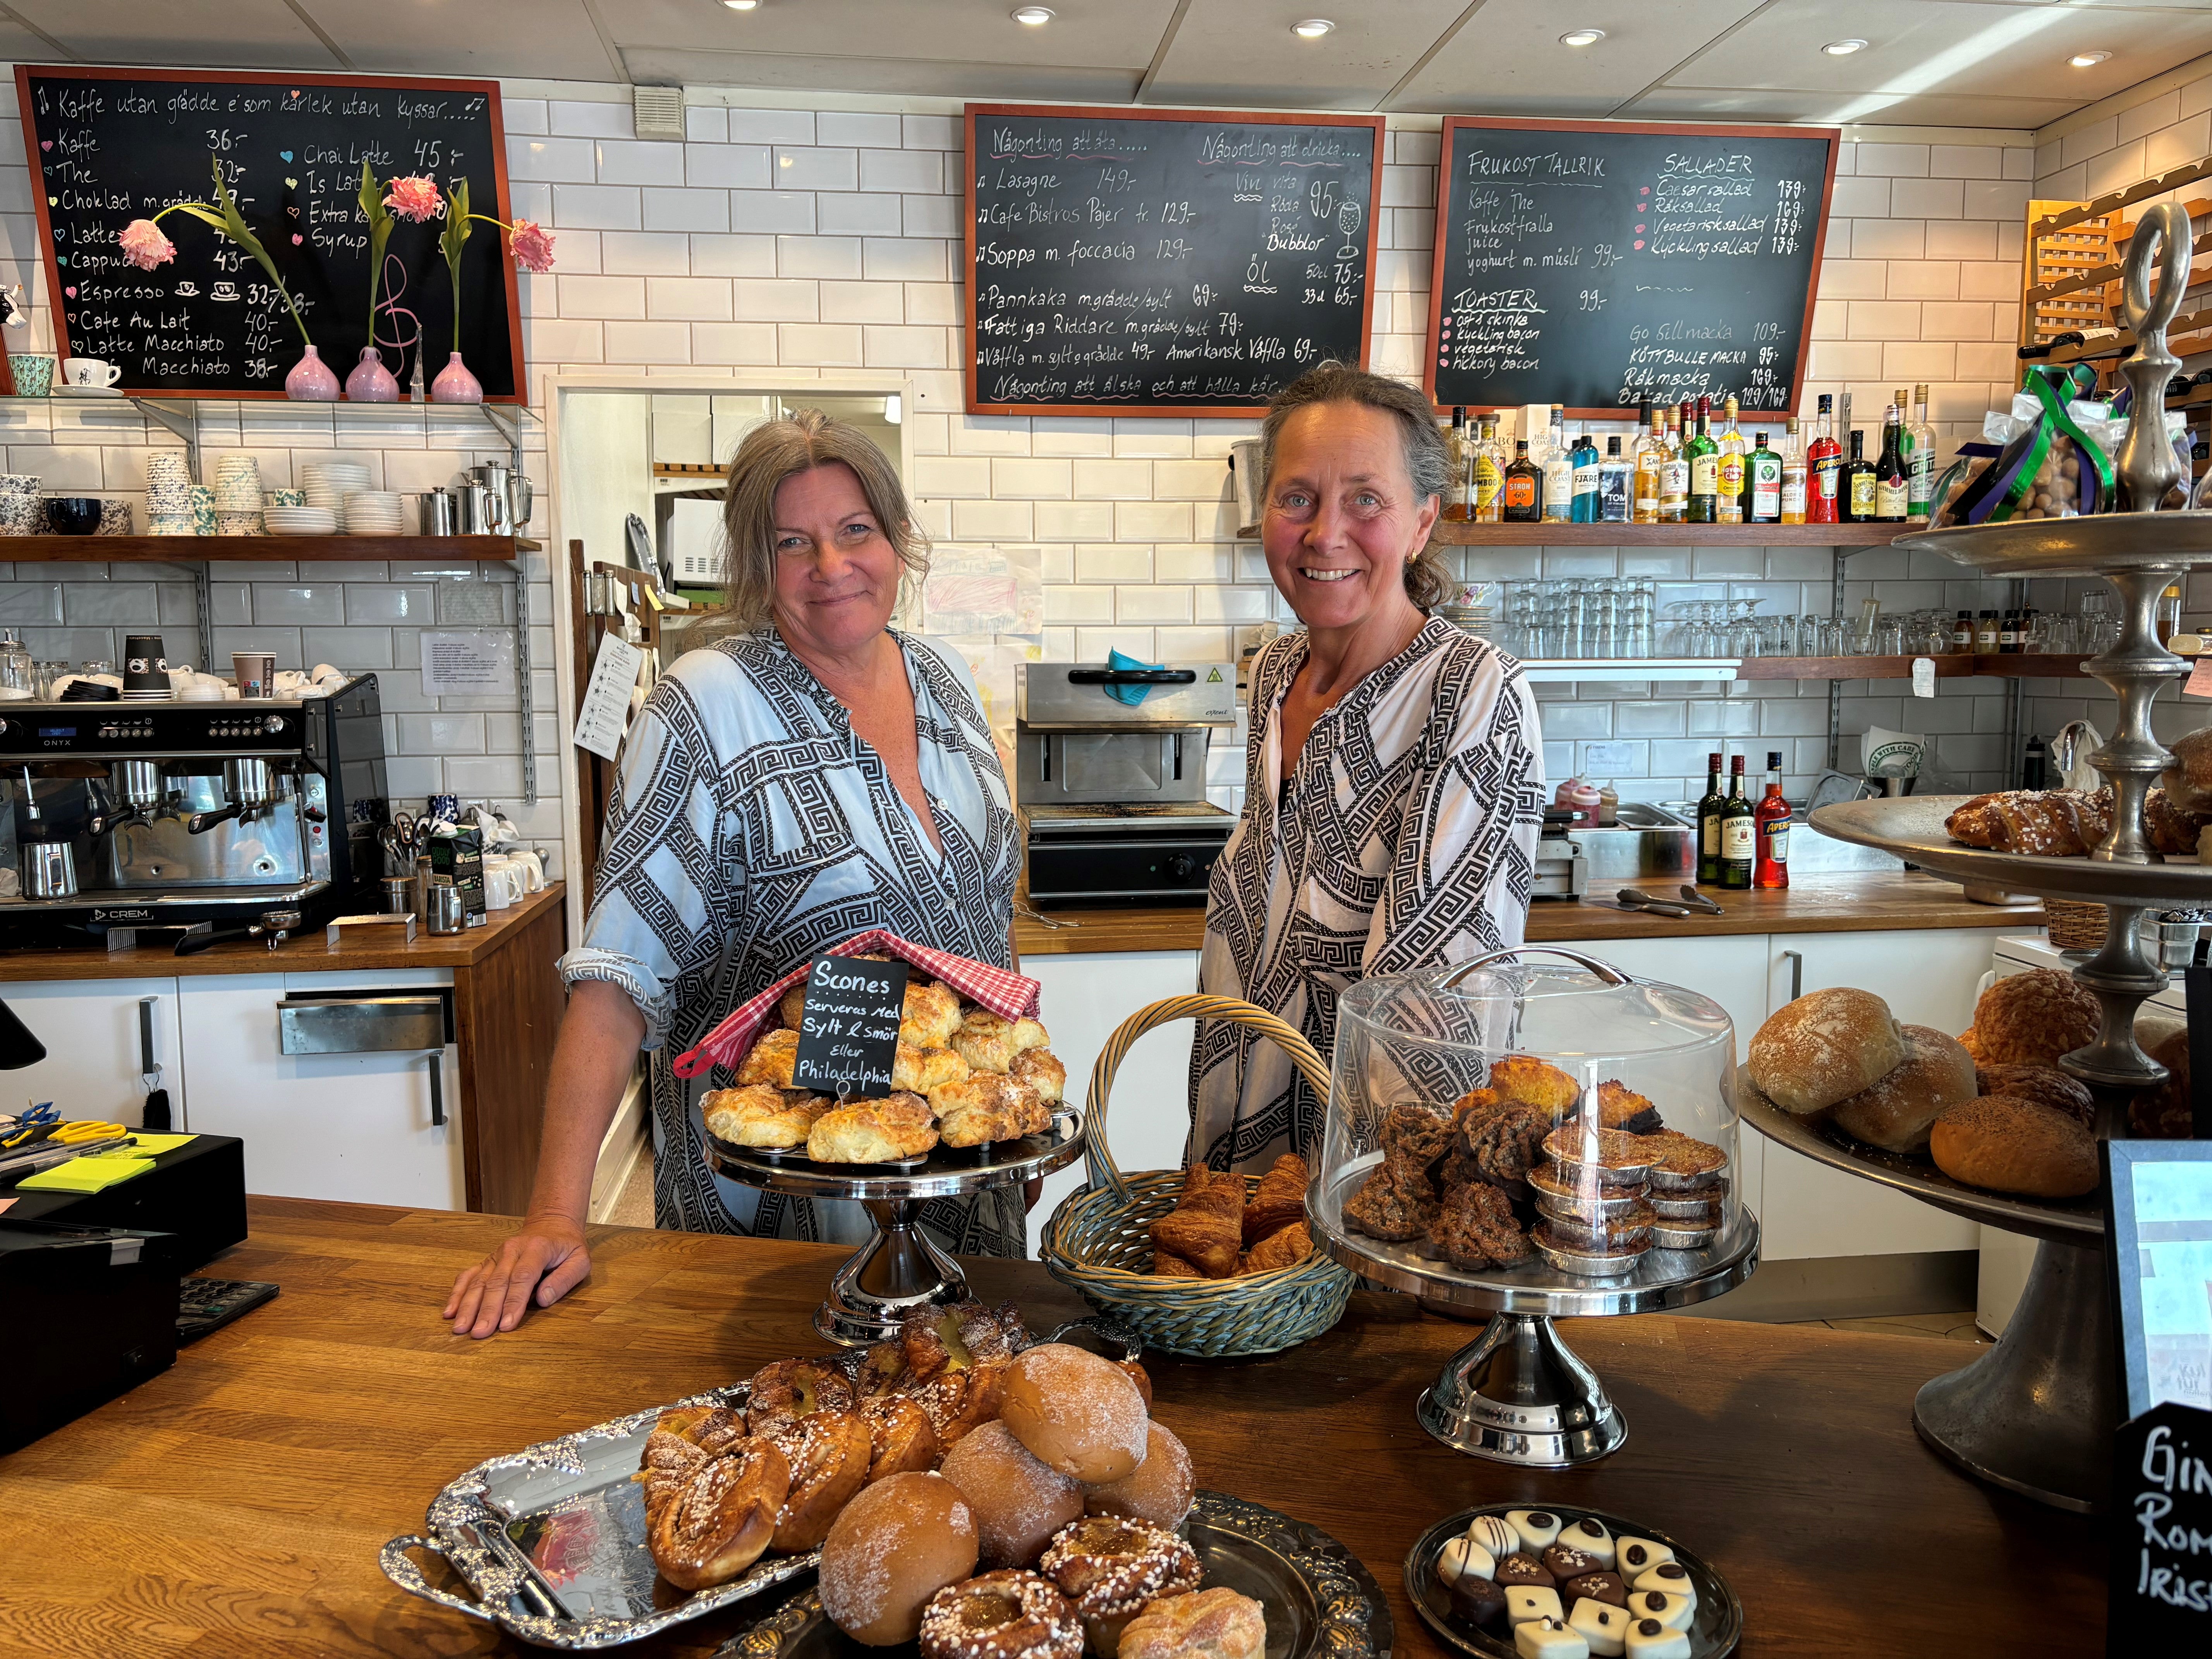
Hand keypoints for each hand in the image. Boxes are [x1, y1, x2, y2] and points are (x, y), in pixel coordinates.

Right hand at [443, 1215, 591, 1337]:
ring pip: (480, 1281)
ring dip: (469, 1306)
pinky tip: (449, 1311)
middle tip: (479, 1333)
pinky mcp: (487, 1261)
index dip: (513, 1302)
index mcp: (537, 1249)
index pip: (523, 1278)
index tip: (506, 1325)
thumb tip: (544, 1299)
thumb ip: (564, 1279)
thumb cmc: (566, 1248)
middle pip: (497, 1282)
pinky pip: (468, 1276)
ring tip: (460, 1328)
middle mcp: (512, 1250)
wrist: (551, 1225)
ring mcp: (496, 1255)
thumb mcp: (580, 1260)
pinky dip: (458, 1293)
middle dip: (487, 1310)